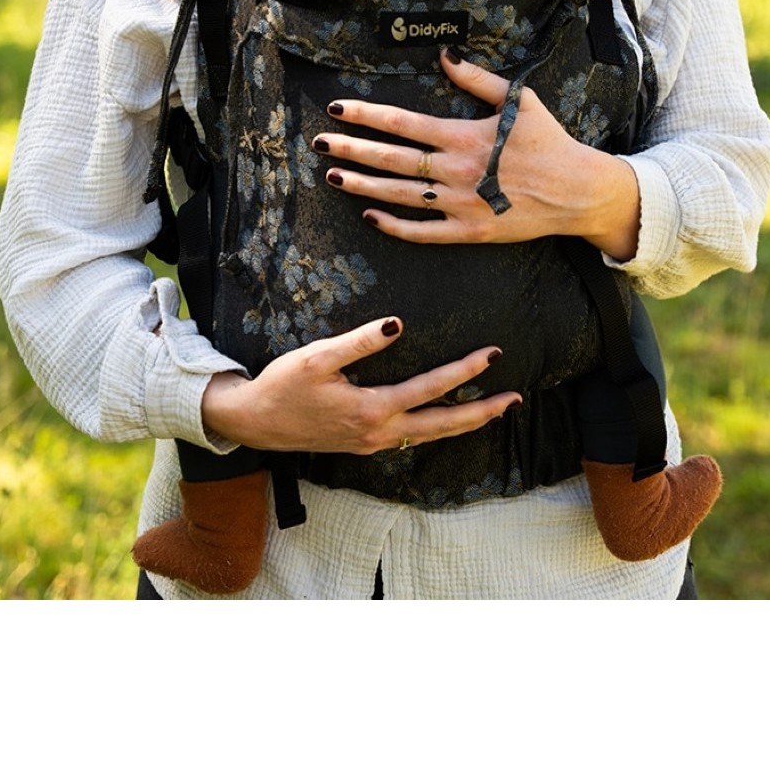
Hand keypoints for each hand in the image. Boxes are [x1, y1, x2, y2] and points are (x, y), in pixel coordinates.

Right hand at [202, 315, 520, 454]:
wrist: (254, 422)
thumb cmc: (283, 385)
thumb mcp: (316, 356)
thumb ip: (359, 340)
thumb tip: (398, 324)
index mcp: (372, 409)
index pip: (431, 388)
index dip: (465, 371)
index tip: (493, 354)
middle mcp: (379, 432)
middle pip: (443, 426)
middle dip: (482, 412)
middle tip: (515, 400)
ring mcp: (373, 443)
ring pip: (430, 437)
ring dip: (465, 424)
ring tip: (494, 412)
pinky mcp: (364, 444)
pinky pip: (413, 440)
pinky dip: (438, 431)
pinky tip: (447, 422)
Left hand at [314, 48, 640, 257]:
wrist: (579, 191)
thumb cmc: (549, 141)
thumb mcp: (519, 100)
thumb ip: (477, 79)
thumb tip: (444, 56)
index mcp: (464, 136)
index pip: (403, 123)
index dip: (367, 115)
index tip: (338, 109)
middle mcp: (457, 171)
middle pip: (391, 160)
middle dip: (351, 150)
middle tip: (318, 144)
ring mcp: (461, 205)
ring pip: (399, 196)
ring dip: (363, 185)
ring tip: (332, 176)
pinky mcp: (471, 232)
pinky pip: (424, 232)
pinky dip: (394, 225)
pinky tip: (369, 215)